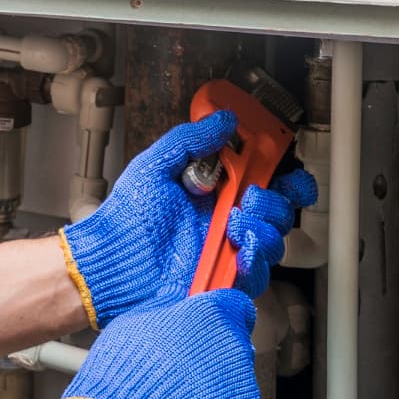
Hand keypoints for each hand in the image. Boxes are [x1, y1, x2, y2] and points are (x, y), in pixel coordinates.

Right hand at [54, 290, 262, 398]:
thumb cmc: (120, 380)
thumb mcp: (132, 325)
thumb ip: (164, 311)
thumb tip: (173, 302)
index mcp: (213, 318)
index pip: (236, 308)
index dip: (219, 319)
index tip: (208, 330)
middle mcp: (236, 352)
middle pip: (235, 353)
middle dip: (213, 364)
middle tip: (179, 378)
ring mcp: (245, 396)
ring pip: (236, 393)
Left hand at [58, 111, 317, 328]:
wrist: (113, 260)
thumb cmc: (127, 217)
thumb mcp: (155, 166)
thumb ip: (189, 139)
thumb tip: (223, 119)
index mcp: (217, 190)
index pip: (267, 178)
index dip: (284, 171)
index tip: (281, 163)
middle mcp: (228, 219)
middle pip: (280, 209)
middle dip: (275, 199)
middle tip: (249, 196)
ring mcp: (228, 251)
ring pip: (274, 240)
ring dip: (263, 227)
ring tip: (235, 223)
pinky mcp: (224, 280)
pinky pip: (259, 274)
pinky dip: (255, 259)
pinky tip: (238, 249)